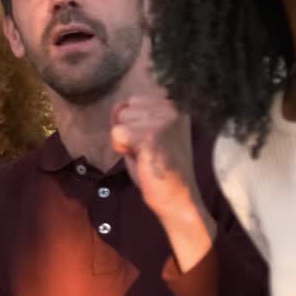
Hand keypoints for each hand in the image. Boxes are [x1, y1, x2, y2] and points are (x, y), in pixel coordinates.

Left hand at [110, 94, 200, 221]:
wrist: (178, 196)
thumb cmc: (161, 166)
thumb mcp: (151, 131)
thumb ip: (137, 114)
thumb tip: (118, 106)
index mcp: (177, 103)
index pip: (135, 98)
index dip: (134, 121)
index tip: (152, 140)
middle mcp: (174, 106)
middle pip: (126, 107)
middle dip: (129, 129)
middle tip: (148, 148)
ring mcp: (164, 119)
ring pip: (120, 119)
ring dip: (126, 140)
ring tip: (146, 153)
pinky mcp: (152, 135)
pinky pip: (117, 133)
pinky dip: (122, 148)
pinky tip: (142, 159)